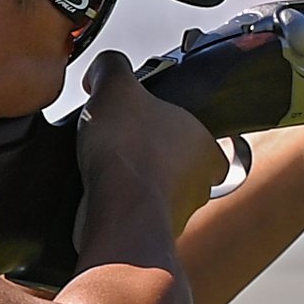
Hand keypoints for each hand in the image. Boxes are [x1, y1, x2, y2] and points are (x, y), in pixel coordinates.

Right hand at [74, 51, 228, 248]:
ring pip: (158, 195)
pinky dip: (118, 208)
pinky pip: (135, 218)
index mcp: (207, 149)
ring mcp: (177, 215)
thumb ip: (112, 66)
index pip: (207, 141)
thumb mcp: (116, 85)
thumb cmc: (130, 150)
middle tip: (120, 145)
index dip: (179, 131)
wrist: (117, 212)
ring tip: (103, 168)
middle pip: (180, 168)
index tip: (151, 126)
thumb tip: (102, 70)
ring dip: (133, 185)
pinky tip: (96, 194)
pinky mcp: (150, 236)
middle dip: (151, 159)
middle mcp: (200, 185)